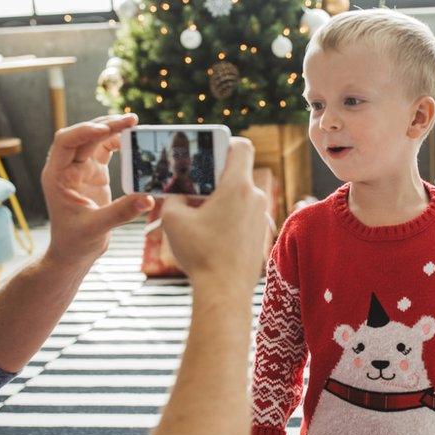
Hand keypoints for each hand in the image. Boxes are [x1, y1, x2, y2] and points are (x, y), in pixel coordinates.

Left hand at [41, 114, 153, 265]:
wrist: (73, 252)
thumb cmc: (76, 242)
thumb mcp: (97, 228)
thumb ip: (122, 213)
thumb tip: (148, 199)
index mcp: (57, 176)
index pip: (65, 142)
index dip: (84, 132)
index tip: (106, 130)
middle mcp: (66, 168)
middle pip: (83, 136)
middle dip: (106, 125)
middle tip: (131, 120)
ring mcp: (80, 169)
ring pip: (94, 139)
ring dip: (112, 128)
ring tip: (134, 122)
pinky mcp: (94, 173)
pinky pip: (104, 149)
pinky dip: (117, 141)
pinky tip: (132, 138)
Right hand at [159, 137, 267, 294]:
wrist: (224, 292)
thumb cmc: (200, 254)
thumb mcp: (173, 219)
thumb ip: (173, 197)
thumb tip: (178, 193)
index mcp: (237, 186)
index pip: (242, 146)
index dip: (225, 142)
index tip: (207, 154)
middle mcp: (255, 197)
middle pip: (238, 172)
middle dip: (216, 175)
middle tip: (194, 185)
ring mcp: (261, 216)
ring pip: (241, 195)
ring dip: (221, 197)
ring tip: (199, 212)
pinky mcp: (260, 233)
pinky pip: (245, 214)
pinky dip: (229, 215)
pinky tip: (211, 231)